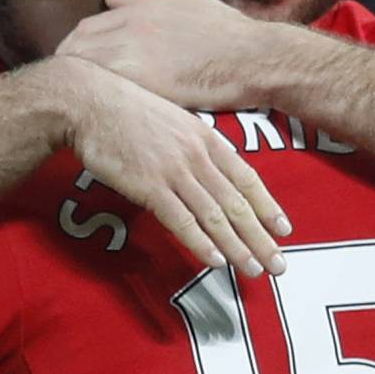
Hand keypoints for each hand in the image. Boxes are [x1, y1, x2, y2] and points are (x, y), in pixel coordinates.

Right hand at [30, 54, 289, 278]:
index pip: (247, 178)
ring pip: (215, 216)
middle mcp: (197, 156)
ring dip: (237, 247)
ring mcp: (175, 171)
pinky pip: (182, 220)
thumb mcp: (171, 120)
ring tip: (253, 270)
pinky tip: (216, 262)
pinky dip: (201, 242)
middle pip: (237, 203)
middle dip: (261, 237)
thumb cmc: (125, 110)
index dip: (267, 206)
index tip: (284, 229)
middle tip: (279, 265)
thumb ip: (191, 145)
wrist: (90, 103)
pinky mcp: (150, 186)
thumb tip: (203, 167)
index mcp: (206, 138)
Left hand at [60, 0, 283, 114]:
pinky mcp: (138, 80)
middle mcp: (130, 25)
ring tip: (70, 102)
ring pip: (83, 65)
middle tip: (62, 86)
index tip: (72, 62)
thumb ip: (144, 0)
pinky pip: (99, 87)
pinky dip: (88, 97)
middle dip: (66, 63)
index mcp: (140, 7)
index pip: (88, 26)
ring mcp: (132, 51)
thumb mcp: (186, 3)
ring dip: (72, 82)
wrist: (250, 58)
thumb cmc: (228, 34)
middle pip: (78, 44)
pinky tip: (87, 113)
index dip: (76, 46)